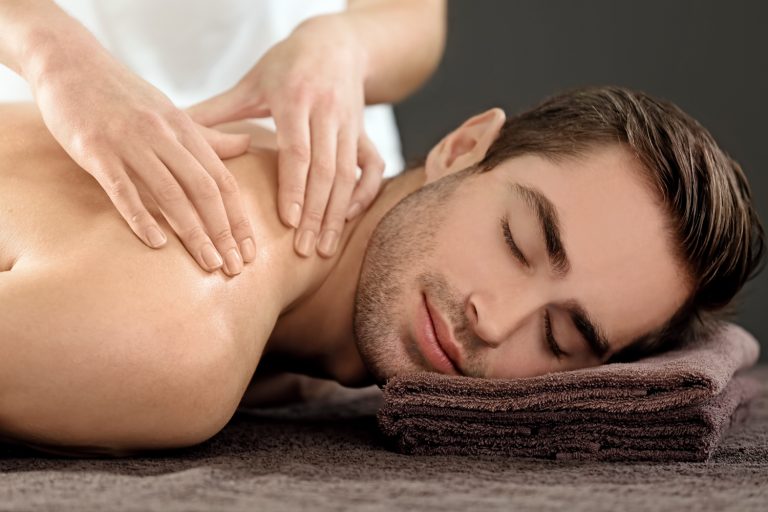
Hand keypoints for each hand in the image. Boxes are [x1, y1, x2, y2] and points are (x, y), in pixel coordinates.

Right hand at [30, 36, 256, 275]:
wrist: (70, 62)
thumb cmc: (124, 95)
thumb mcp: (172, 113)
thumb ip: (208, 137)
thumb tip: (247, 146)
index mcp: (185, 130)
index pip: (222, 181)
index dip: (240, 218)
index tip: (251, 251)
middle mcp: (163, 136)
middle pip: (204, 190)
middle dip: (224, 232)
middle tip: (235, 267)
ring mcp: (130, 142)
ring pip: (170, 193)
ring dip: (193, 232)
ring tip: (209, 263)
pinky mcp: (95, 149)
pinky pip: (122, 188)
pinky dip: (140, 217)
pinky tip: (156, 244)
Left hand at [188, 15, 384, 257]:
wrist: (335, 42)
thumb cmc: (286, 65)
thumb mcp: (251, 83)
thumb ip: (217, 111)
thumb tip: (175, 131)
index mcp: (295, 98)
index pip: (297, 151)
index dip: (293, 188)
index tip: (286, 222)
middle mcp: (327, 111)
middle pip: (325, 169)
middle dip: (315, 212)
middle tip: (303, 249)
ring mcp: (350, 123)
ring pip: (347, 173)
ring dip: (337, 213)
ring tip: (324, 247)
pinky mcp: (365, 131)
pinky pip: (373, 167)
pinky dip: (363, 193)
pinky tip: (348, 217)